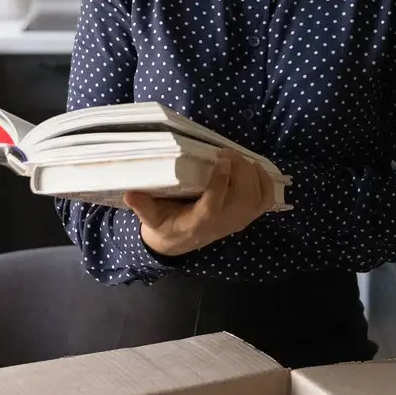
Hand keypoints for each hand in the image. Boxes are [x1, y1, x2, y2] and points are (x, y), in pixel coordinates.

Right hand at [124, 150, 271, 256]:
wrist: (178, 242)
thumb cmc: (164, 225)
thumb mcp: (150, 219)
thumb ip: (143, 207)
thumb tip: (130, 193)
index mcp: (198, 223)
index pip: (214, 205)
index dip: (220, 182)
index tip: (220, 158)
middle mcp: (224, 223)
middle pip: (244, 197)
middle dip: (240, 171)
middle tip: (226, 152)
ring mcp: (239, 221)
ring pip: (257, 196)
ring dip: (252, 173)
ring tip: (236, 157)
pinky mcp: (247, 216)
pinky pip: (265, 199)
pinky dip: (264, 181)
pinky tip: (252, 166)